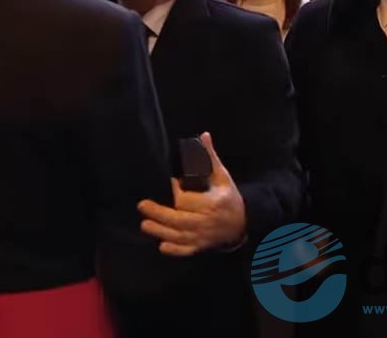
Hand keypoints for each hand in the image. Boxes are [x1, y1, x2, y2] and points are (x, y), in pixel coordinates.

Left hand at [138, 132, 246, 255]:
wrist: (244, 223)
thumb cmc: (229, 197)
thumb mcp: (223, 177)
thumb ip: (210, 158)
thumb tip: (204, 135)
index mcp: (212, 203)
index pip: (188, 199)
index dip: (177, 191)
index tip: (172, 182)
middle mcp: (207, 221)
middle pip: (179, 220)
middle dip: (160, 213)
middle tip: (142, 206)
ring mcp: (203, 236)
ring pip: (179, 236)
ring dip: (161, 231)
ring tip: (145, 224)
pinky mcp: (201, 246)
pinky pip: (187, 251)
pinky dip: (175, 250)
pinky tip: (161, 246)